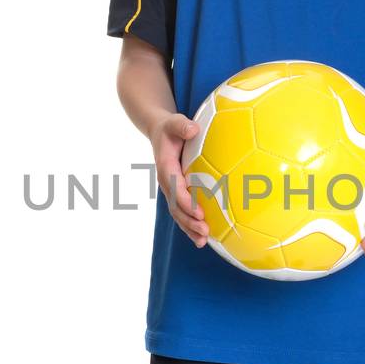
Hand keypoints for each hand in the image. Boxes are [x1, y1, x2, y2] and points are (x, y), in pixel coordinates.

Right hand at [150, 112, 207, 247]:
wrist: (160, 133)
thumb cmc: (170, 128)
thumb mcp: (174, 122)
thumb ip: (182, 125)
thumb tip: (192, 129)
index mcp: (166, 168)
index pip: (175, 188)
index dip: (186, 201)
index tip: (199, 211)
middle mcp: (166, 182)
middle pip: (175, 207)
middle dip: (189, 221)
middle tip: (204, 231)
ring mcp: (170, 190)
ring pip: (178, 214)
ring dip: (189, 228)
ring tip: (202, 241)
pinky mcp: (176, 194)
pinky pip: (182, 213)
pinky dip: (190, 227)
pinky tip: (202, 239)